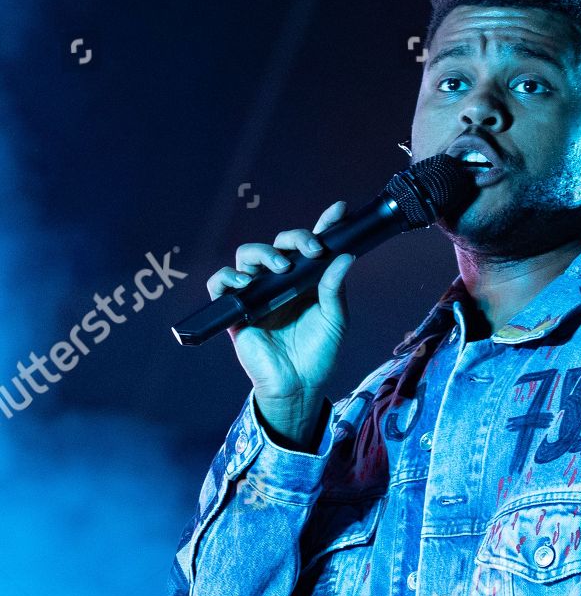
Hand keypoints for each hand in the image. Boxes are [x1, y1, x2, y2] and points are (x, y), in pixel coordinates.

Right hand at [207, 201, 354, 436]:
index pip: (311, 246)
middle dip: (295, 238)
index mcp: (306, 280)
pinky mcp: (236, 309)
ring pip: (248, 255)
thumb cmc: (317, 353)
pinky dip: (228, 277)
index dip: (324, 226)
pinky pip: (220, 284)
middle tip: (312, 250)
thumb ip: (335, 288)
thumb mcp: (335, 319)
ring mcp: (257, 293)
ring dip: (264, 253)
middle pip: (279, 244)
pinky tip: (245, 281)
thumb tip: (345, 257)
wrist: (299, 384)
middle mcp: (281, 282)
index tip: (340, 210)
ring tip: (281, 266)